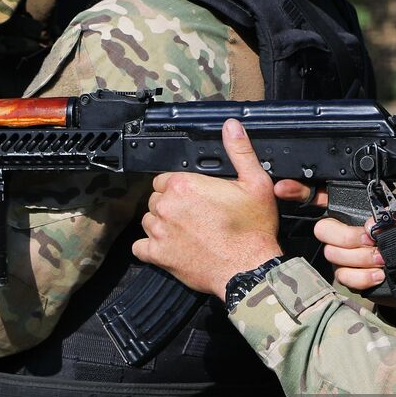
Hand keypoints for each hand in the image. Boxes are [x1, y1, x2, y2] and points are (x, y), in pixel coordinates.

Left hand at [132, 119, 284, 297]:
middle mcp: (167, 206)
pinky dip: (150, 247)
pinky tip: (168, 247)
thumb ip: (240, 151)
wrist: (250, 270)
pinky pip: (140, 248)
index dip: (180, 186)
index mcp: (185, 184)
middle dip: (171, 204)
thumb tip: (231, 126)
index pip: (165, 178)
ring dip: (161, 224)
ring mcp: (160, 232)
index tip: (195, 195)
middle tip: (194, 214)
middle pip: (156, 198)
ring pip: (148, 221)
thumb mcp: (255, 183)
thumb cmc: (253, 230)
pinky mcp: (158, 255)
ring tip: (185, 230)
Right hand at [274, 182, 395, 305]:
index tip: (282, 188)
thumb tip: (371, 223)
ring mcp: (349, 256)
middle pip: (324, 229)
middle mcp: (351, 232)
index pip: (327, 197)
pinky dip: (362, 277)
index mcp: (363, 211)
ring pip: (333, 255)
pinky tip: (379, 276)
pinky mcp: (353, 279)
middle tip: (371, 241)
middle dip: (346, 236)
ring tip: (384, 260)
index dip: (301, 190)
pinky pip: (342, 277)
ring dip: (360, 259)